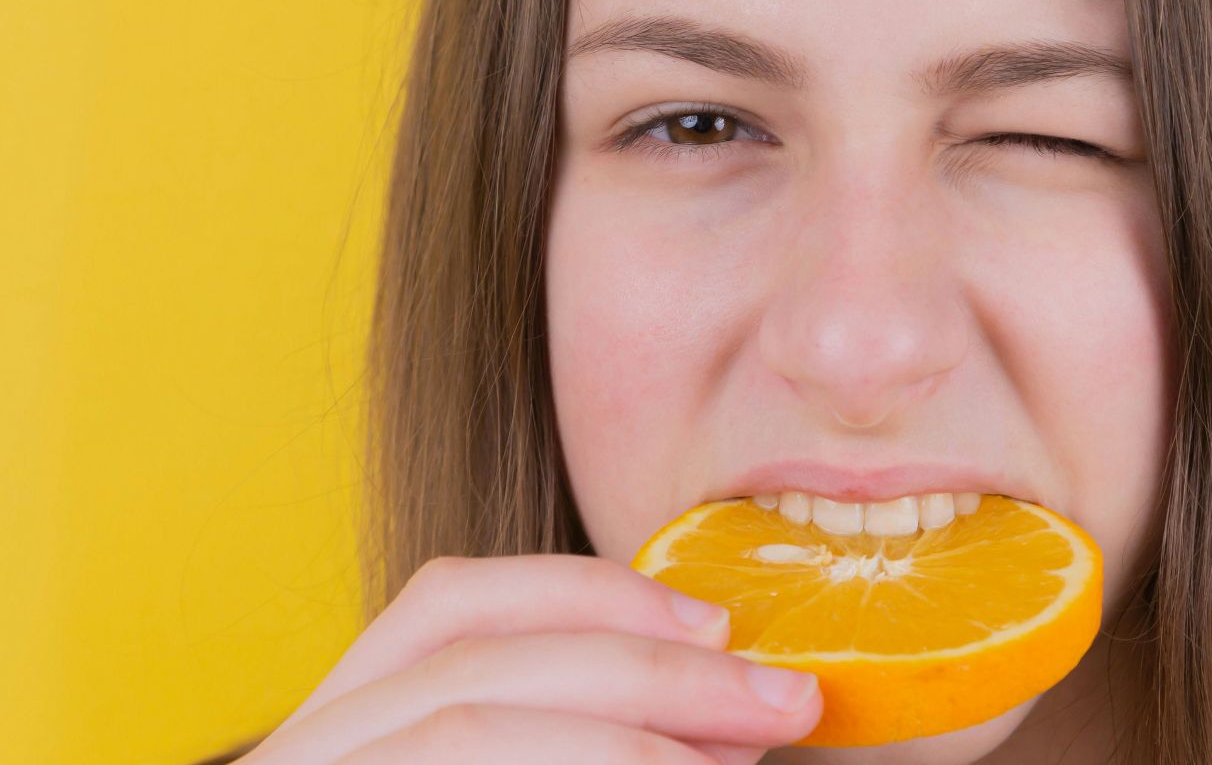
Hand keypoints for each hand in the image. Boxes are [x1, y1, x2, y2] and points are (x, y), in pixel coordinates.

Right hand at [238, 554, 820, 763]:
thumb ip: (593, 740)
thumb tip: (740, 711)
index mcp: (344, 725)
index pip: (447, 604)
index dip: (587, 592)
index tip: (716, 619)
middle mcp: (302, 758)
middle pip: (479, 667)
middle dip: (651, 673)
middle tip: (781, 703)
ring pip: (465, 731)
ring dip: (627, 743)